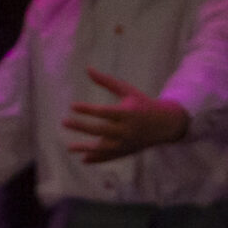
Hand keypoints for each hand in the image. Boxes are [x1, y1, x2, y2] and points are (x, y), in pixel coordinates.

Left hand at [64, 69, 189, 163]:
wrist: (163, 125)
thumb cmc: (142, 103)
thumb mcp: (127, 90)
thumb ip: (107, 81)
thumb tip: (87, 69)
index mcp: (127, 113)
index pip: (104, 112)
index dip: (88, 110)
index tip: (72, 106)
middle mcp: (126, 130)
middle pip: (101, 130)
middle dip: (81, 127)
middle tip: (64, 122)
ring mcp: (126, 143)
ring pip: (103, 148)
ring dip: (85, 148)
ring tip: (69, 147)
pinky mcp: (126, 152)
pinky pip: (109, 157)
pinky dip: (96, 159)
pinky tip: (83, 159)